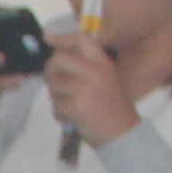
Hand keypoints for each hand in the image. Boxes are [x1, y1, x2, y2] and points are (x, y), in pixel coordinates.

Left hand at [43, 22, 137, 145]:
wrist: (123, 134)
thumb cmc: (111, 108)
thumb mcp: (106, 79)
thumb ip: (86, 67)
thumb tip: (56, 57)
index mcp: (103, 63)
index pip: (81, 39)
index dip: (62, 38)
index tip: (48, 39)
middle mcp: (95, 71)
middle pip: (59, 59)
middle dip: (50, 71)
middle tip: (53, 82)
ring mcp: (85, 88)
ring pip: (54, 85)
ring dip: (56, 98)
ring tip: (71, 107)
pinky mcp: (77, 106)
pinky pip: (56, 106)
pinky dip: (60, 114)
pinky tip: (73, 119)